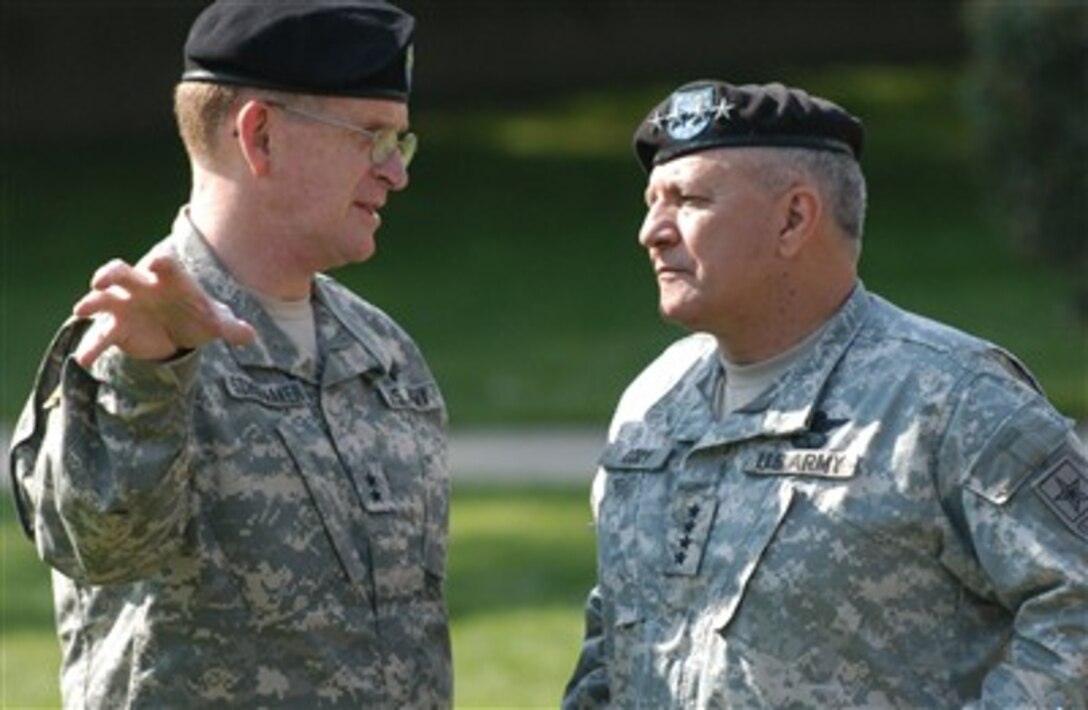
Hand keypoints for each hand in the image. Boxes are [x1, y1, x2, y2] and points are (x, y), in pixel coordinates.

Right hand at [72, 246, 256, 367]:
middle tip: (101, 281)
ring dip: (93, 301)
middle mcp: (143, 287)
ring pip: (105, 298)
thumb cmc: (198, 315)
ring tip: (81, 310)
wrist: (181, 329)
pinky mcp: (117, 327)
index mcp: (171, 279)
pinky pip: (102, 335)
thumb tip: (249, 336)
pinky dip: (92, 346)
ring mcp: (126, 304)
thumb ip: (231, 327)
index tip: (158, 262)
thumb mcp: (217, 322)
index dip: (161, 263)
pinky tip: (84, 359)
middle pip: (124, 272)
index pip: (166, 266)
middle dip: (112, 273)